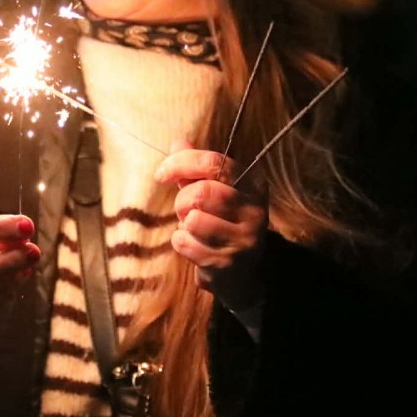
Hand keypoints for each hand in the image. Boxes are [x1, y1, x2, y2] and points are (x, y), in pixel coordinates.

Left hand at [154, 138, 267, 308]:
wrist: (241, 275)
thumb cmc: (221, 224)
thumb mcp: (214, 191)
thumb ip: (196, 168)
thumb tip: (179, 141)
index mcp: (253, 184)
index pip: (215, 163)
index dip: (182, 164)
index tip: (161, 174)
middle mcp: (255, 210)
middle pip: (202, 192)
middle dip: (182, 201)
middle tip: (184, 211)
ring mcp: (245, 239)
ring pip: (194, 220)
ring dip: (183, 225)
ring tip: (193, 229)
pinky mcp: (229, 263)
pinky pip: (187, 244)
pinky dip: (182, 244)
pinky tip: (194, 247)